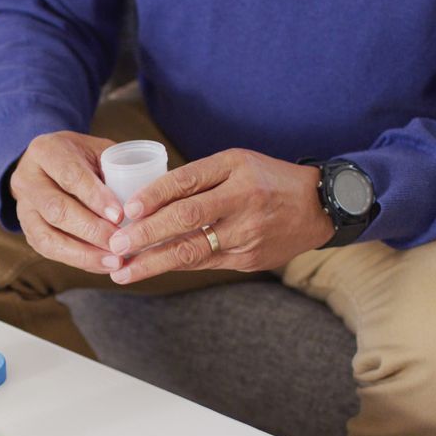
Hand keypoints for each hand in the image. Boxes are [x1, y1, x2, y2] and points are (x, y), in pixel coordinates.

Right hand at [10, 131, 125, 272]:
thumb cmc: (82, 158)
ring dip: (84, 253)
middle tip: (120, 243)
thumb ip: (117, 169)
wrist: (49, 166)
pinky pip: (50, 251)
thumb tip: (144, 201)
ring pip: (48, 237)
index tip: (120, 215)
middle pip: (56, 209)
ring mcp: (24, 208)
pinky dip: (78, 261)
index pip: (70, 176)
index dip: (95, 197)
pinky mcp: (28, 231)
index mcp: (46, 151)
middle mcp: (27, 179)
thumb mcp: (98, 151)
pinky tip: (102, 265)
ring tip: (114, 262)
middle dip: (91, 230)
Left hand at [106, 148, 333, 283]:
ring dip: (153, 263)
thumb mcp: (236, 163)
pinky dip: (175, 266)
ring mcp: (247, 235)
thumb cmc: (268, 179)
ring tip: (123, 271)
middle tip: (115, 247)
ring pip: (192, 251)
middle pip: (185, 220)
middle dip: (146, 236)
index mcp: (236, 172)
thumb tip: (148, 198)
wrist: (320, 207)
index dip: (153, 197)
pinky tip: (151, 269)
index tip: (127, 211)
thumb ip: (198, 178)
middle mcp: (242, 202)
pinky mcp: (249, 260)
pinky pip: (204, 263)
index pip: (186, 183)